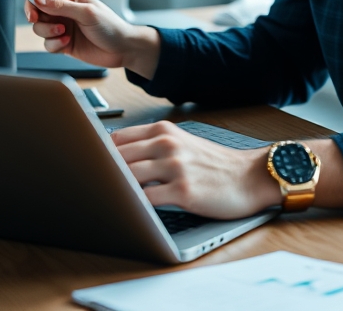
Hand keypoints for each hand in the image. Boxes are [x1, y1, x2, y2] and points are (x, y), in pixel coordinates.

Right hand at [26, 0, 160, 76]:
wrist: (123, 50)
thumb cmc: (111, 26)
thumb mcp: (87, 13)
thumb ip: (62, 7)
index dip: (33, 2)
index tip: (31, 12)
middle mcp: (64, 11)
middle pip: (38, 13)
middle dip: (41, 22)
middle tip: (55, 26)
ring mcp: (63, 27)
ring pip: (40, 30)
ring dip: (49, 33)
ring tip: (64, 34)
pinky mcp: (63, 43)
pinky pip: (47, 44)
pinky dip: (54, 45)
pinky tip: (67, 43)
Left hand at [110, 121, 280, 219]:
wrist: (250, 176)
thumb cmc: (214, 164)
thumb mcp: (182, 143)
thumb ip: (152, 146)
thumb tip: (115, 158)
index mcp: (164, 131)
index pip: (117, 139)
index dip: (100, 155)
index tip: (91, 167)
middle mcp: (167, 144)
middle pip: (117, 157)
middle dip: (103, 173)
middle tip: (93, 188)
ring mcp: (175, 167)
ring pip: (128, 177)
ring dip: (116, 190)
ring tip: (108, 201)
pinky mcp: (183, 191)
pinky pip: (146, 199)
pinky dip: (134, 206)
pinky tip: (130, 211)